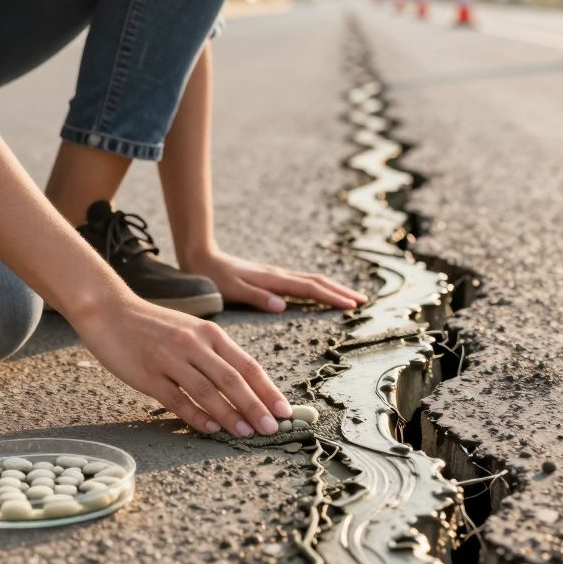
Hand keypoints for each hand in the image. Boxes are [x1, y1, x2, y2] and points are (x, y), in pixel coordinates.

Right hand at [69, 294, 291, 436]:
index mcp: (209, 334)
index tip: (284, 411)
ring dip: (230, 415)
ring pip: (207, 392)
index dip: (268, 390)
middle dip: (256, 407)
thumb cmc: (153, 325)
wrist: (110, 311)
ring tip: (247, 433)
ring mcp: (169, 360)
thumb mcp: (190, 331)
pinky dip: (196, 416)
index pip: (247, 365)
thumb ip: (215, 354)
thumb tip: (244, 387)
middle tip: (273, 428)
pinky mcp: (148, 375)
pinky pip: (177, 400)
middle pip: (232, 380)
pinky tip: (210, 429)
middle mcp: (193, 345)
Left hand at [180, 251, 367, 312]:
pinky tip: (321, 295)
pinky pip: (301, 283)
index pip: (309, 289)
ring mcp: (275, 276)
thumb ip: (256, 297)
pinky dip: (317, 289)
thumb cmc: (214, 278)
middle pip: (317, 281)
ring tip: (350, 298)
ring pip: (311, 280)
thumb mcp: (232, 290)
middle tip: (362, 301)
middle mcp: (278, 276)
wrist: (200, 258)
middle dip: (340, 291)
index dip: (331, 297)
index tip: (351, 306)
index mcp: (273, 280)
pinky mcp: (270, 278)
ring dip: (332, 289)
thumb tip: (283, 306)